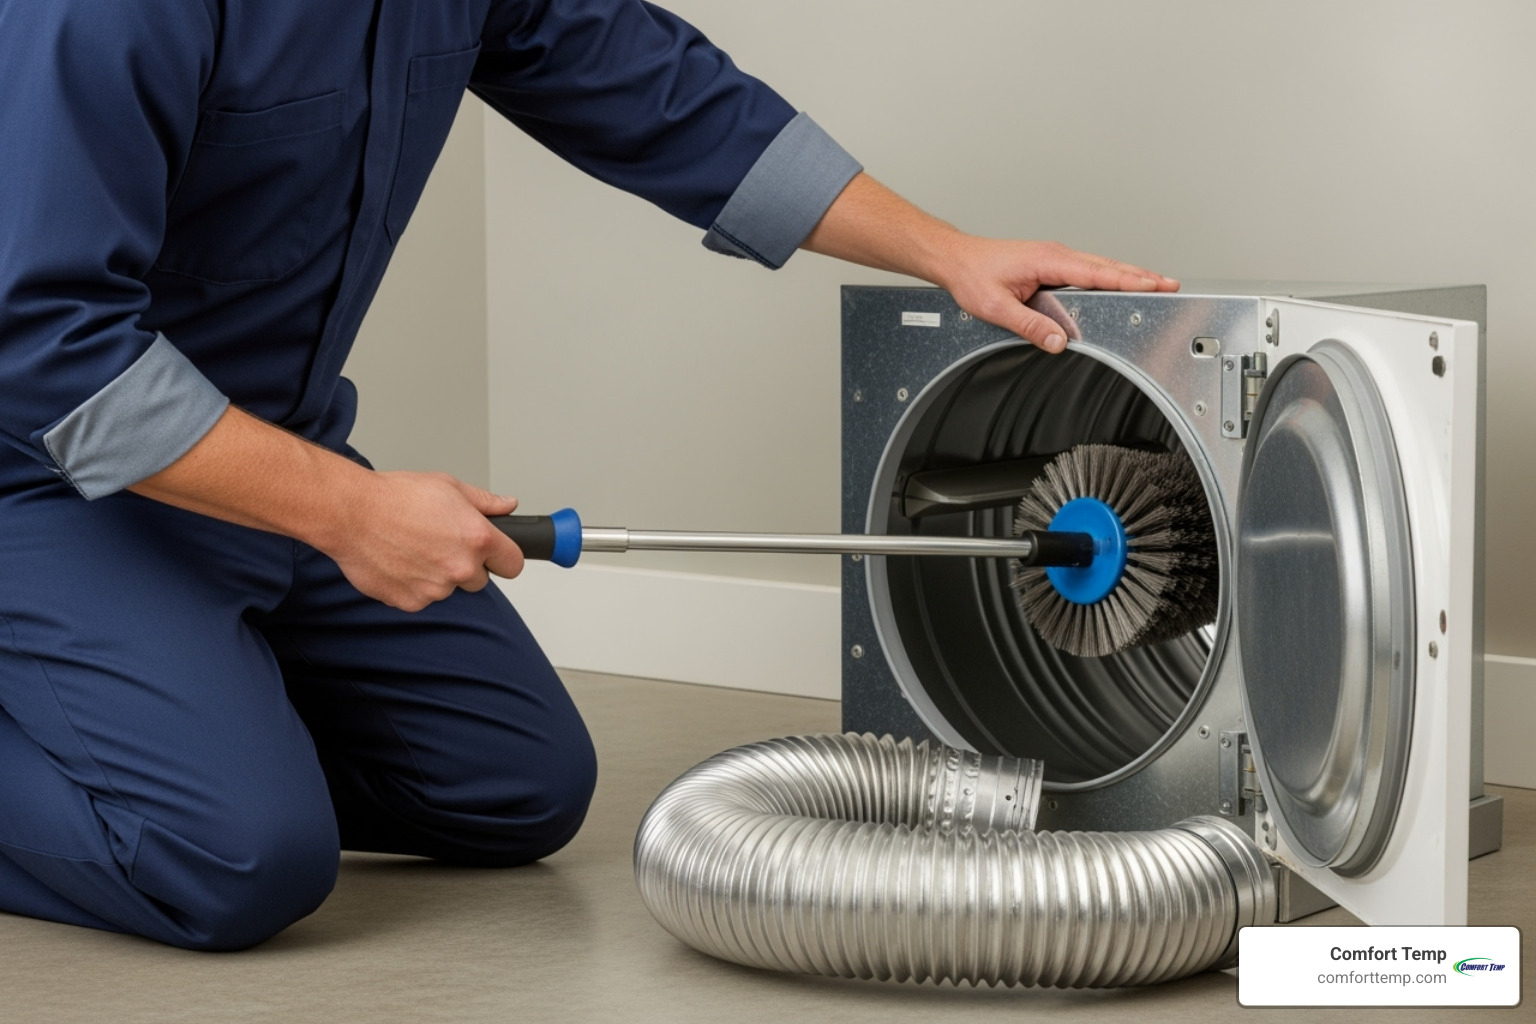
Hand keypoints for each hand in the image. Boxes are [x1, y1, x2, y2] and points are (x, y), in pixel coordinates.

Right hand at [325, 471, 525, 611]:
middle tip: (440, 542)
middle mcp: (461, 567)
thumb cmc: (395, 497)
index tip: (496, 555)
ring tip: (412, 547)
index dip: (504, 557)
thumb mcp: (448, 486)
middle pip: (480, 579)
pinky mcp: (411, 602)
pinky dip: (412, 585)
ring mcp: (436, 589)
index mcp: (478, 538)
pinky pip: (421, 598)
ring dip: (436, 574)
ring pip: (447, 588)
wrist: (350, 513)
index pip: (513, 564)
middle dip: (466, 565)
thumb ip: (485, 502)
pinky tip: (399, 561)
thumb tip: (507, 505)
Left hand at [801, 173, 1178, 352]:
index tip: (1155, 285)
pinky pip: (1088, 269)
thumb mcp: (995, 307)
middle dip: (1141, 275)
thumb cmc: (971, 276)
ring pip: (1100, 266)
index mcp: (1048, 260)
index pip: (1097, 273)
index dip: (1128, 280)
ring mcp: (1055, 257)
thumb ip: (1028, 325)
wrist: (954, 259)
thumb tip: (1056, 342)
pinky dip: (1110, 275)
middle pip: (1108, 266)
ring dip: (1128, 274)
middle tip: (1171, 285)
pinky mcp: (1051, 263)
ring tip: (1156, 284)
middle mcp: (1056, 254)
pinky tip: (1119, 283)